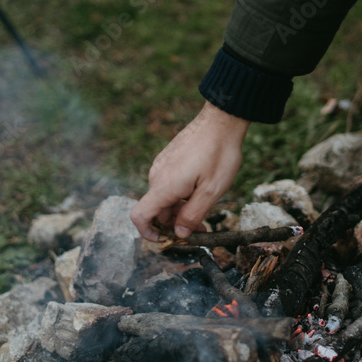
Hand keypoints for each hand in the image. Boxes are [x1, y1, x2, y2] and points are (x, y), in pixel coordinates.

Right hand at [130, 101, 249, 240]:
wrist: (221, 121)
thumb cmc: (219, 154)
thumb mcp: (211, 191)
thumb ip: (192, 215)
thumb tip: (179, 234)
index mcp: (164, 186)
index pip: (139, 216)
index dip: (147, 233)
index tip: (165, 240)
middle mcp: (157, 175)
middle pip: (156, 209)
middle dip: (174, 224)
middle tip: (201, 229)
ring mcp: (162, 165)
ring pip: (164, 196)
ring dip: (179, 209)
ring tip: (205, 211)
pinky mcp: (169, 158)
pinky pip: (169, 183)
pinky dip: (180, 194)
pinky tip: (200, 191)